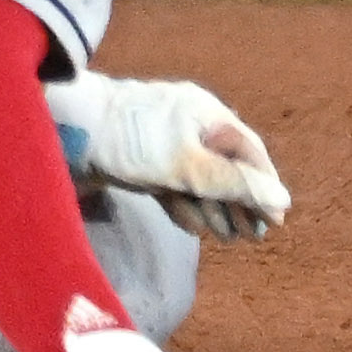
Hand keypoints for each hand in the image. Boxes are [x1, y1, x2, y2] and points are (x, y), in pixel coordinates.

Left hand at [43, 72, 289, 240]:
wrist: (70, 134)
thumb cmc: (133, 142)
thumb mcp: (188, 167)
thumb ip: (234, 183)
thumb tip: (281, 199)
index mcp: (204, 113)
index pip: (249, 150)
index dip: (264, 186)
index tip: (275, 222)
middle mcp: (189, 124)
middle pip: (226, 168)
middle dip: (237, 204)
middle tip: (248, 238)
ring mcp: (166, 142)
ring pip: (201, 181)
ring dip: (212, 209)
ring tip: (221, 236)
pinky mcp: (145, 160)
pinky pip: (176, 185)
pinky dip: (184, 205)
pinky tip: (189, 224)